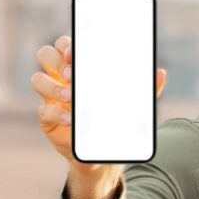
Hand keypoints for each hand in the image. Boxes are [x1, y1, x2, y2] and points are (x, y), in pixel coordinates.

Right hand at [31, 35, 166, 166]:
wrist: (104, 154)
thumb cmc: (115, 121)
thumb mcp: (132, 106)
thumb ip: (145, 90)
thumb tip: (161, 73)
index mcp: (80, 69)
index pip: (66, 46)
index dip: (67, 45)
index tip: (76, 53)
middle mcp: (62, 79)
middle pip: (45, 55)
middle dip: (56, 60)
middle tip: (72, 74)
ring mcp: (52, 98)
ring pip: (37, 79)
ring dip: (52, 86)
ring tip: (70, 99)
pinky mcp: (48, 120)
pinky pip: (43, 110)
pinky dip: (55, 114)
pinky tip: (70, 120)